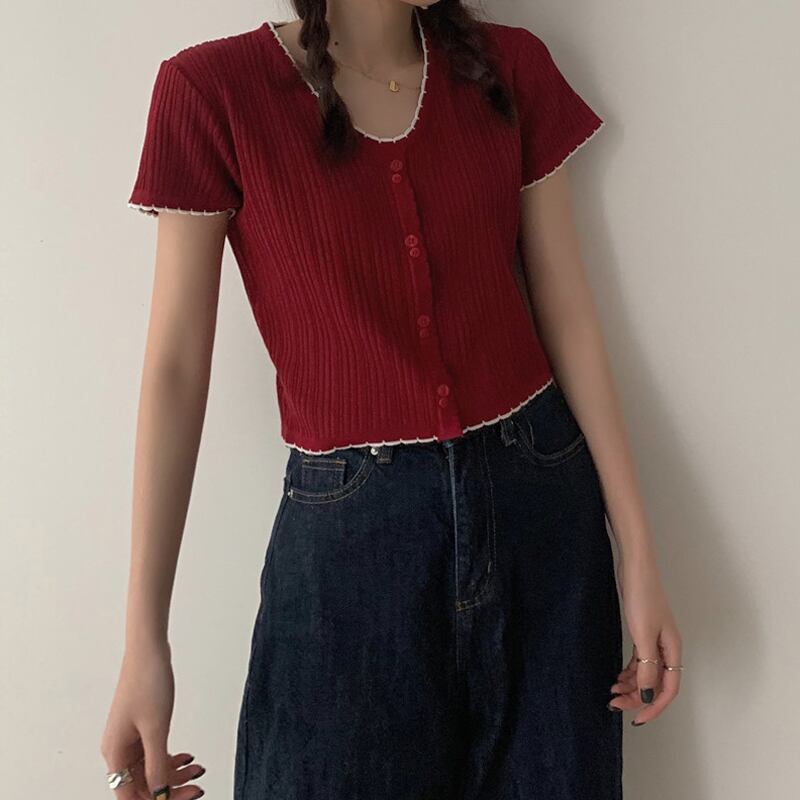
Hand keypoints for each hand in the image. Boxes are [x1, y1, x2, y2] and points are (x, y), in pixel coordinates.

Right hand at [100, 641, 205, 798]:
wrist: (148, 651)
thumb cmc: (148, 682)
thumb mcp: (156, 728)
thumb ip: (157, 764)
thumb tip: (159, 794)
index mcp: (116, 753)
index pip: (131, 795)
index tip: (183, 798)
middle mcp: (118, 749)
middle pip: (141, 785)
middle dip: (170, 789)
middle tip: (197, 788)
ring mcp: (129, 738)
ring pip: (150, 769)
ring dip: (173, 774)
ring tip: (198, 769)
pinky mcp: (140, 727)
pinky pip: (153, 753)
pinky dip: (170, 758)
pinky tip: (188, 757)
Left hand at [607, 550, 682, 725]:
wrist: (635, 569)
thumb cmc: (642, 597)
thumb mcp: (643, 635)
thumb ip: (647, 667)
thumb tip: (649, 695)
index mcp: (673, 650)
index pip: (669, 690)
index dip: (654, 707)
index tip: (637, 719)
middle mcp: (667, 648)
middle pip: (657, 684)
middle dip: (638, 697)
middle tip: (614, 704)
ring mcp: (655, 640)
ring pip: (646, 673)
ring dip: (632, 686)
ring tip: (612, 692)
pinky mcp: (643, 632)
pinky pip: (640, 661)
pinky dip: (629, 671)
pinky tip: (617, 677)